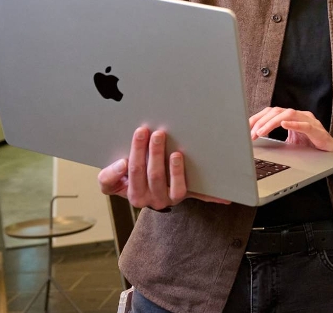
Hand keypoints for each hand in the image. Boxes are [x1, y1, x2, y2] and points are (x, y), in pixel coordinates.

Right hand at [97, 127, 229, 208]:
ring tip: (176, 152)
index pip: (130, 174)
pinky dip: (211, 195)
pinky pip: (198, 195)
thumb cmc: (131, 179)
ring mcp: (170, 198)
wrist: (148, 192)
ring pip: (174, 187)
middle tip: (155, 132)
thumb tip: (121, 165)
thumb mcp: (113, 181)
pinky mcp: (186, 196)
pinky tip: (223, 193)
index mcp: (132, 194)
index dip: (130, 160)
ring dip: (175, 169)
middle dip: (152, 153)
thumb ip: (109, 176)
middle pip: (151, 176)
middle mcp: (150, 199)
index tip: (132, 145)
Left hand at [249, 107, 332, 176]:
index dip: (256, 118)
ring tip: (260, 132)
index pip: (271, 112)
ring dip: (272, 123)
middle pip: (277, 111)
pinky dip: (294, 124)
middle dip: (261, 121)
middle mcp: (300, 116)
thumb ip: (276, 141)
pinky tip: (284, 125)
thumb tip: (253, 144)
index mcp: (292, 118)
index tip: (244, 127)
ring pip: (288, 114)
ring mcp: (310, 122)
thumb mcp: (290, 144)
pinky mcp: (318, 131)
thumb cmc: (311, 148)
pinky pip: (306, 125)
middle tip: (250, 133)